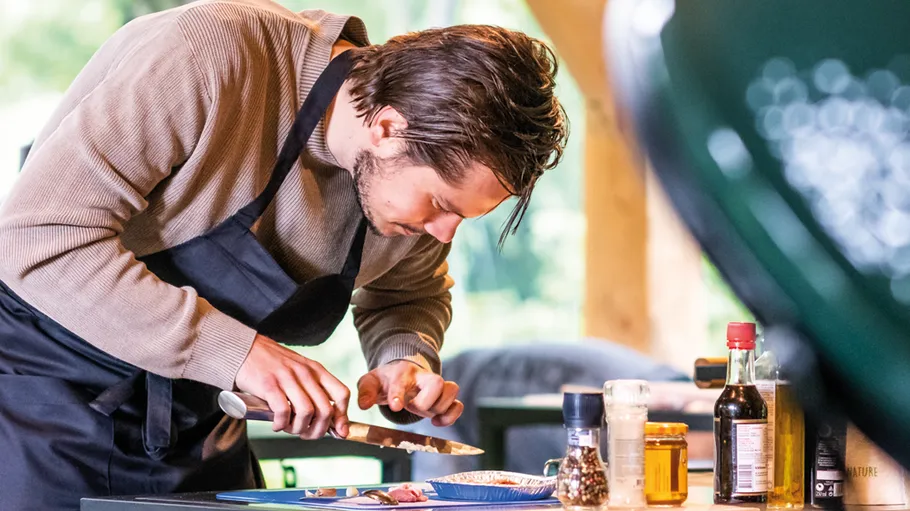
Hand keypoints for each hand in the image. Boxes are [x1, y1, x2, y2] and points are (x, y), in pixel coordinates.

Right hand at [235, 334, 349, 438]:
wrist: (244, 349)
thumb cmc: (271, 364)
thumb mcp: (299, 370)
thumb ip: (312, 388)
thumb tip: (327, 418)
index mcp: (316, 370)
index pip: (341, 394)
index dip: (342, 416)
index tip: (338, 431)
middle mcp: (305, 373)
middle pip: (325, 410)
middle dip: (318, 430)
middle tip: (305, 434)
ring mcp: (287, 378)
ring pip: (306, 413)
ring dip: (299, 428)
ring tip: (288, 428)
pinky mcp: (269, 385)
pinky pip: (283, 411)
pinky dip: (281, 424)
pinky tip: (276, 425)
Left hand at [356, 360, 463, 426]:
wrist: (401, 372)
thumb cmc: (386, 380)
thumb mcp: (370, 383)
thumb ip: (365, 392)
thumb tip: (363, 405)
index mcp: (401, 373)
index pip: (402, 382)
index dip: (399, 394)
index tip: (396, 407)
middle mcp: (423, 377)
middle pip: (437, 382)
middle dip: (426, 402)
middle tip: (413, 407)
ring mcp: (437, 386)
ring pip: (452, 390)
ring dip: (439, 408)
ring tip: (426, 413)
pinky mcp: (444, 397)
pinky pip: (458, 405)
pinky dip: (451, 416)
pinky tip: (437, 421)